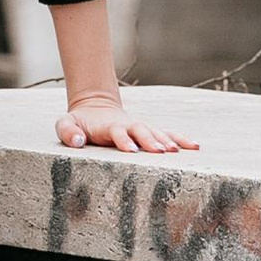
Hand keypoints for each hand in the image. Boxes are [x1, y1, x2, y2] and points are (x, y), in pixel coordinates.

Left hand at [54, 89, 196, 154]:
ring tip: (180, 151)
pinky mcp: (147, 131)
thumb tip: (78, 141)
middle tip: (162, 151)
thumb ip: (68, 131)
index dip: (123, 140)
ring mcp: (139, 127)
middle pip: (141, 130)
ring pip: (156, 131)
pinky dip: (180, 138)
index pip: (117, 132)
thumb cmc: (78, 123)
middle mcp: (127, 125)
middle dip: (151, 140)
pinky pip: (166, 133)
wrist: (94, 109)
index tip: (131, 150)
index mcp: (108, 126)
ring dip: (168, 140)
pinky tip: (194, 146)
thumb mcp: (66, 124)